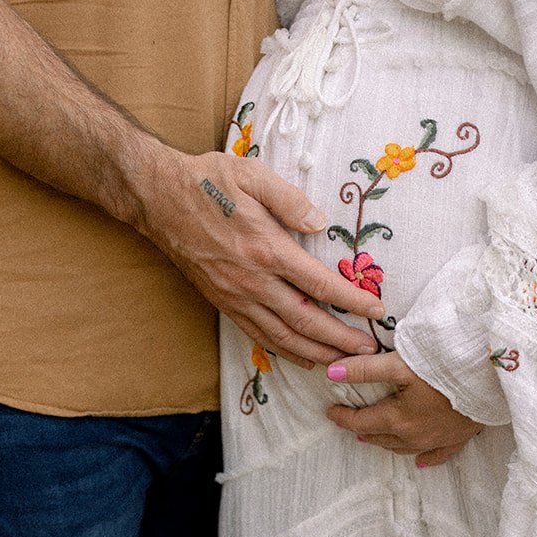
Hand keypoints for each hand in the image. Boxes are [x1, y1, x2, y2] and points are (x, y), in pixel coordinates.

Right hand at [133, 145, 381, 366]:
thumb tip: (320, 222)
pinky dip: (285, 351)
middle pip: (306, 321)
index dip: (352, 300)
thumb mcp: (252, 175)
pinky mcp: (224, 303)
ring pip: (284, 336)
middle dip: (341, 339)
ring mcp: (237, 296)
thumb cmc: (207, 182)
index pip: (319, 284)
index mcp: (267, 249)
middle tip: (369, 350)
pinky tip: (304, 358)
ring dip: (317, 353)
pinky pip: (259, 335)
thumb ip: (290, 199)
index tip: (377, 309)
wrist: (158, 199)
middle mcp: (253, 281)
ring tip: (344, 361)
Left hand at [324, 352, 481, 467]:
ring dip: (386, 442)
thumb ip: (364, 369)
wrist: (491, 378)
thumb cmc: (445, 367)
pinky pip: (437, 456)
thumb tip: (331, 372)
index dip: (343, 417)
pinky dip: (424, 459)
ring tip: (374, 436)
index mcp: (397, 419)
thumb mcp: (400, 364)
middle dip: (362, 429)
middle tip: (351, 423)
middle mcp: (414, 436)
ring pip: (403, 448)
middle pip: (380, 437)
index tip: (331, 412)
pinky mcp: (458, 438)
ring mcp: (437, 441)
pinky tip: (419, 461)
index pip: (361, 422)